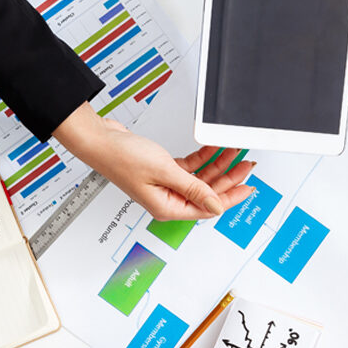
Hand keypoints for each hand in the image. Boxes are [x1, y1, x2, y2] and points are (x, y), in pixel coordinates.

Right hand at [54, 103, 254, 221]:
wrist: (100, 139)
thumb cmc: (121, 157)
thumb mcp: (165, 172)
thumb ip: (194, 188)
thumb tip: (217, 204)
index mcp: (168, 207)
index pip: (208, 207)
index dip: (231, 197)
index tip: (248, 187)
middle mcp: (168, 199)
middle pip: (208, 192)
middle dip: (228, 178)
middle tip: (246, 165)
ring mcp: (166, 185)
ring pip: (201, 178)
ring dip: (217, 164)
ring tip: (233, 152)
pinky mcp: (163, 171)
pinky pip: (190, 167)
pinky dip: (202, 158)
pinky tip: (212, 149)